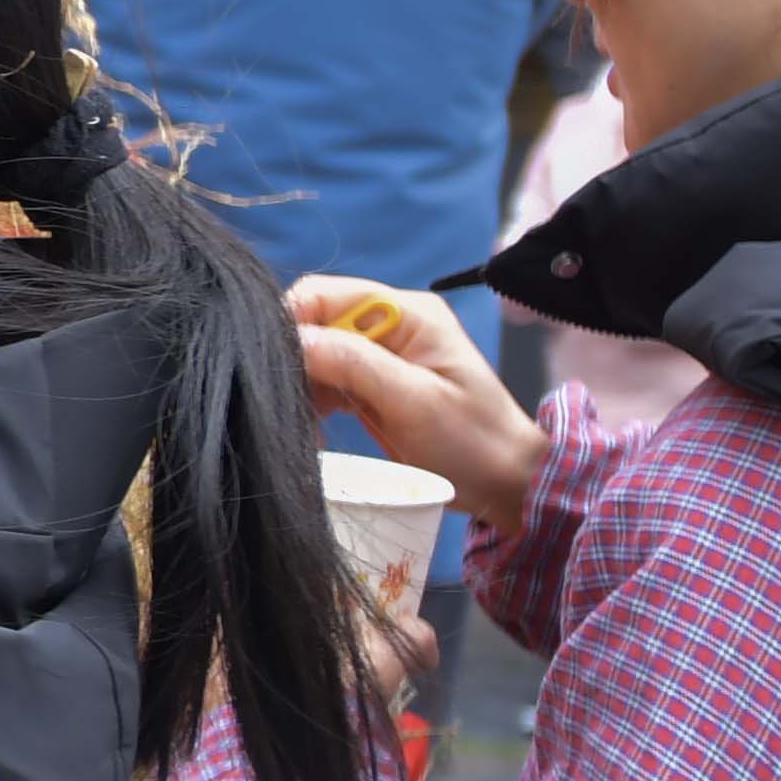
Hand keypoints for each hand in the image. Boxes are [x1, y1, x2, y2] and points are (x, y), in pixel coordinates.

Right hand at [283, 274, 538, 544]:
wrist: (507, 486)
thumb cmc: (472, 443)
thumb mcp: (414, 402)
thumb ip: (353, 363)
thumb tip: (290, 339)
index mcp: (408, 313)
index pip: (325, 294)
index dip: (290, 323)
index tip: (273, 368)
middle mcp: (391, 324)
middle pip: (315, 322)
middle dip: (294, 360)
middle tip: (287, 404)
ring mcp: (382, 355)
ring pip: (315, 353)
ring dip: (301, 385)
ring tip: (301, 422)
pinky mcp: (374, 384)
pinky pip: (326, 379)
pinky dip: (312, 401)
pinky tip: (311, 427)